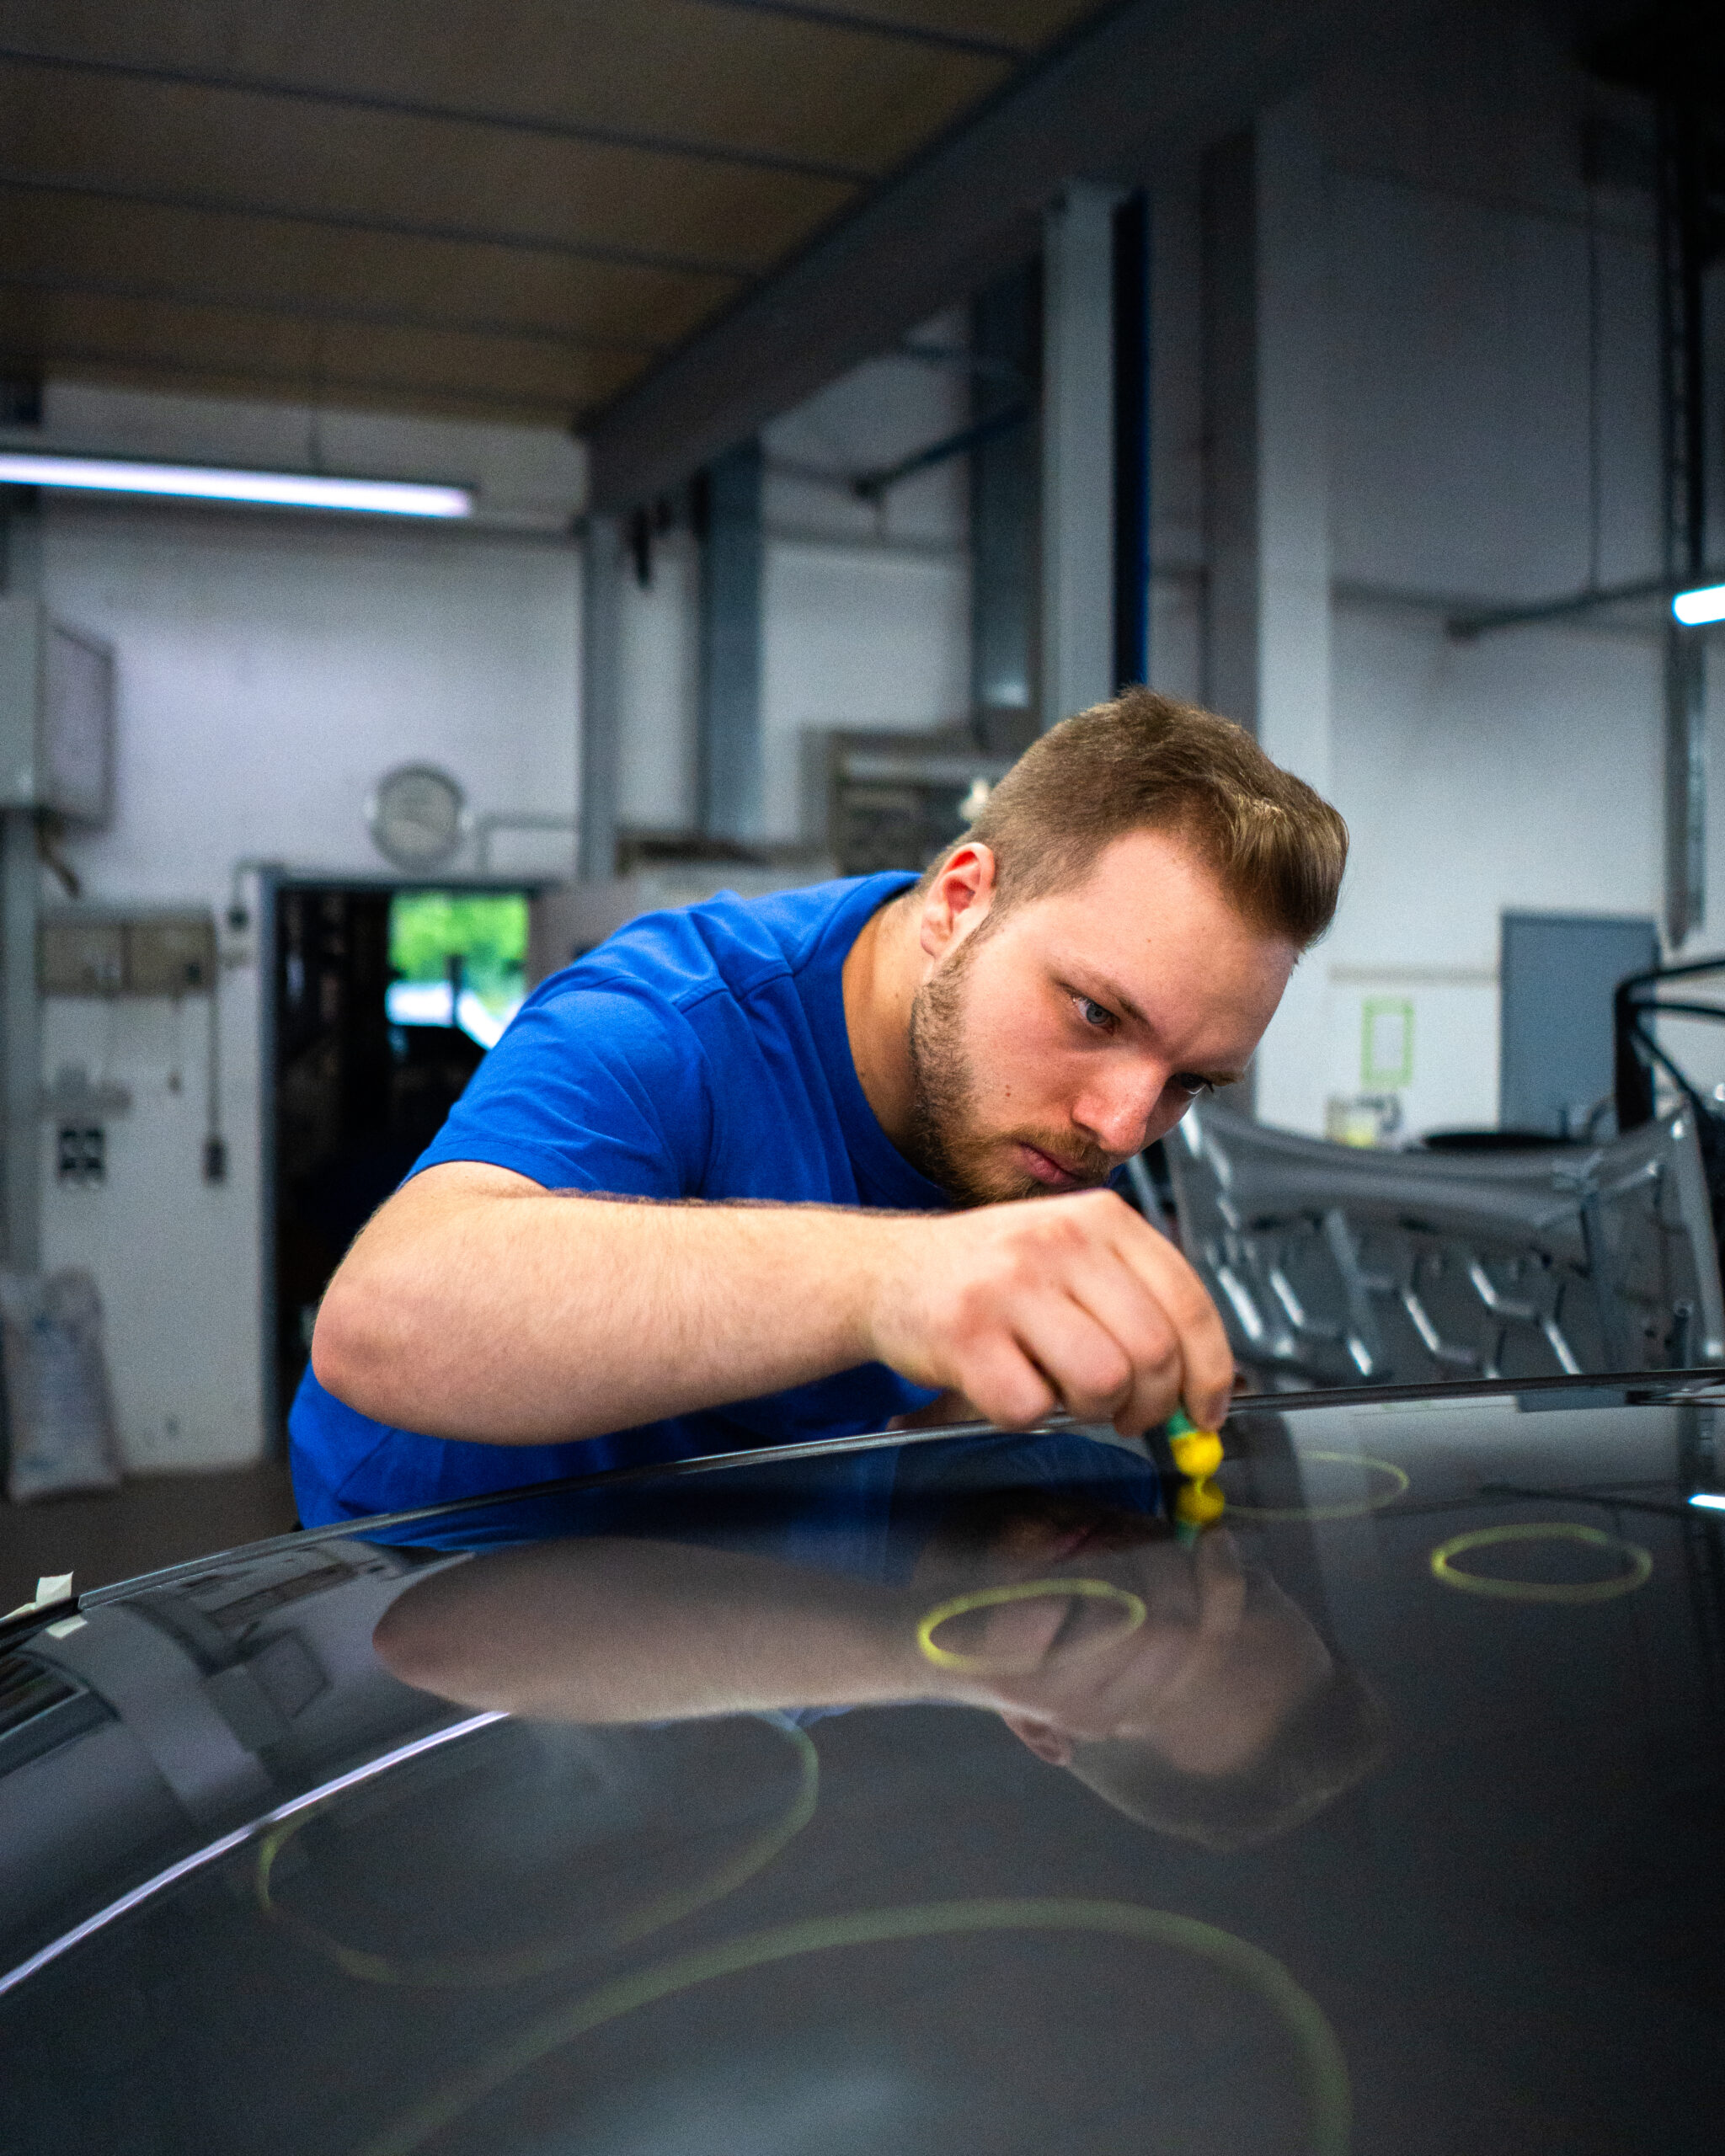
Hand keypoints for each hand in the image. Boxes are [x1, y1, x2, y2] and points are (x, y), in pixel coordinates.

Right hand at [865, 1188, 1232, 1435]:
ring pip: (1103, 1381)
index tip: (1206, 1409)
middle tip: (1128, 1414)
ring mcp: (1009, 1284)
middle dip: (1151, 1404)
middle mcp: (1058, 1241)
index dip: (1210, 1371)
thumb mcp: (1071, 1258)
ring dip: (1090, 1409)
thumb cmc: (988, 1276)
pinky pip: (1031, 1407)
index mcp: (1100, 1217)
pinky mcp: (965, 1333)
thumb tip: (1200, 1388)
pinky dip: (1025, 1413)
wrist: (885, 1271)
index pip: (1188, 1303)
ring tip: (1061, 1389)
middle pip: (1153, 1351)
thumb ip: (1138, 1306)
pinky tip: (1006, 1382)